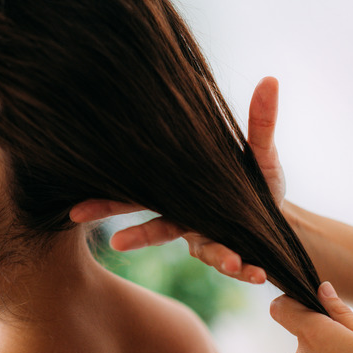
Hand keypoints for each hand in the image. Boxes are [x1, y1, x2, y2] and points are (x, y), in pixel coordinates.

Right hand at [69, 77, 283, 284]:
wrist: (275, 214)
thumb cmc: (253, 179)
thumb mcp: (258, 149)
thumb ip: (260, 122)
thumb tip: (270, 79)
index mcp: (180, 188)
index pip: (138, 192)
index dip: (106, 200)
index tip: (76, 208)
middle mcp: (184, 216)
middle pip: (151, 228)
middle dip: (132, 235)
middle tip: (113, 239)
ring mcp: (204, 237)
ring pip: (202, 250)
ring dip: (214, 255)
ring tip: (232, 262)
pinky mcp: (228, 252)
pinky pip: (234, 261)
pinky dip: (245, 267)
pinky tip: (257, 272)